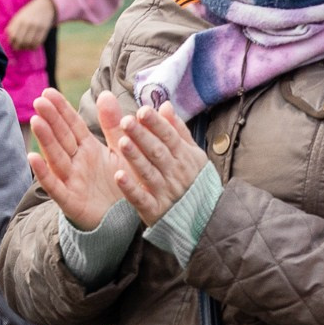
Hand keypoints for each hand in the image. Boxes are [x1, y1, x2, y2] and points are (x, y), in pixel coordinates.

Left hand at [5, 0, 58, 51]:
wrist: (45, 5)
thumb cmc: (29, 12)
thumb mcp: (19, 16)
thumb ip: (13, 26)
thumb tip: (9, 38)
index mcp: (19, 19)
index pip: (13, 35)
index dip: (11, 42)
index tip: (12, 43)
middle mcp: (28, 23)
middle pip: (20, 40)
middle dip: (17, 46)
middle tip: (17, 47)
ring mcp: (37, 26)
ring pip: (29, 43)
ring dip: (25, 47)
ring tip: (24, 47)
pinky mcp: (44, 29)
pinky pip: (38, 42)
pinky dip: (33, 47)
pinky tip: (31, 46)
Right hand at [28, 89, 125, 231]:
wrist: (123, 220)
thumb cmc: (119, 183)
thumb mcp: (119, 150)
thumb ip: (112, 123)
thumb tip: (105, 93)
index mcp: (88, 149)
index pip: (72, 125)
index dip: (61, 109)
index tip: (48, 92)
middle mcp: (76, 162)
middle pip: (61, 137)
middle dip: (51, 119)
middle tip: (39, 101)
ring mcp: (71, 180)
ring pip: (56, 156)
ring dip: (46, 140)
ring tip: (37, 121)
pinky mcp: (70, 200)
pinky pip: (55, 185)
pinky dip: (44, 172)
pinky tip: (33, 158)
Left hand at [110, 100, 203, 226]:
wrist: (205, 219)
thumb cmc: (194, 181)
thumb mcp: (192, 155)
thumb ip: (177, 131)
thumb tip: (165, 105)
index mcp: (184, 157)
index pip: (169, 137)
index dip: (157, 124)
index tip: (143, 110)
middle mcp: (175, 173)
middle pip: (157, 152)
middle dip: (142, 136)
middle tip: (125, 120)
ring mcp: (165, 192)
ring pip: (148, 172)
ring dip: (135, 158)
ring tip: (121, 142)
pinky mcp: (155, 210)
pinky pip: (141, 199)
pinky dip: (131, 188)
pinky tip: (118, 176)